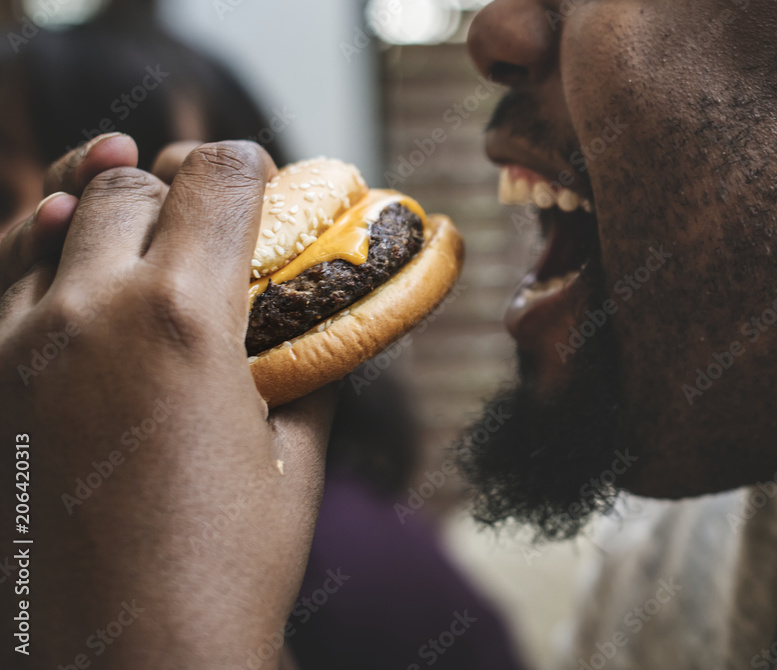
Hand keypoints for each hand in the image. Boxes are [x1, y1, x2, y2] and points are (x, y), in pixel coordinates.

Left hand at [0, 140, 337, 668]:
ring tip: (134, 228)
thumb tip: (328, 330)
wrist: (126, 661)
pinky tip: (54, 249)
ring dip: (104, 212)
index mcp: (189, 320)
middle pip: (130, 187)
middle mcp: (94, 310)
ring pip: (55, 217)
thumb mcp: (296, 463)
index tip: (262, 176)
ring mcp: (22, 344)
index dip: (249, 166)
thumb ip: (313, 374)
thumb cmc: (228, 569)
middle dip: (178, 189)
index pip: (218, 180)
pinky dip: (31, 250)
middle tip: (208, 220)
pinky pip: (0, 278)